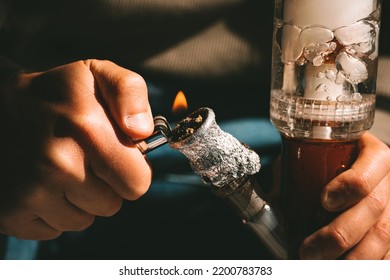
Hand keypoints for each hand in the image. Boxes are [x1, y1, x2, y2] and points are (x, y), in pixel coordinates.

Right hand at [0, 59, 153, 239]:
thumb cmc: (56, 94)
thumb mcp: (97, 74)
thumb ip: (131, 93)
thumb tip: (142, 132)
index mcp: (86, 129)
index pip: (137, 183)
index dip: (133, 171)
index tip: (118, 156)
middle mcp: (58, 164)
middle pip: (112, 205)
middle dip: (107, 186)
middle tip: (87, 160)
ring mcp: (30, 192)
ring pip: (84, 220)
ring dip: (80, 200)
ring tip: (62, 169)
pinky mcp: (10, 213)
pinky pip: (55, 229)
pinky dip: (54, 212)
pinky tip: (43, 183)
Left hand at [300, 132, 389, 258]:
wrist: (360, 170)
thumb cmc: (332, 163)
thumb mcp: (318, 156)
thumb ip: (299, 171)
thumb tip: (275, 197)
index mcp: (373, 157)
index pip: (365, 172)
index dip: (347, 188)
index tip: (324, 200)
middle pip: (373, 209)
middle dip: (338, 234)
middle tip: (308, 250)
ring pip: (383, 237)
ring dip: (351, 258)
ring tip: (320, 265)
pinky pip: (387, 254)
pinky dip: (365, 264)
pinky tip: (342, 265)